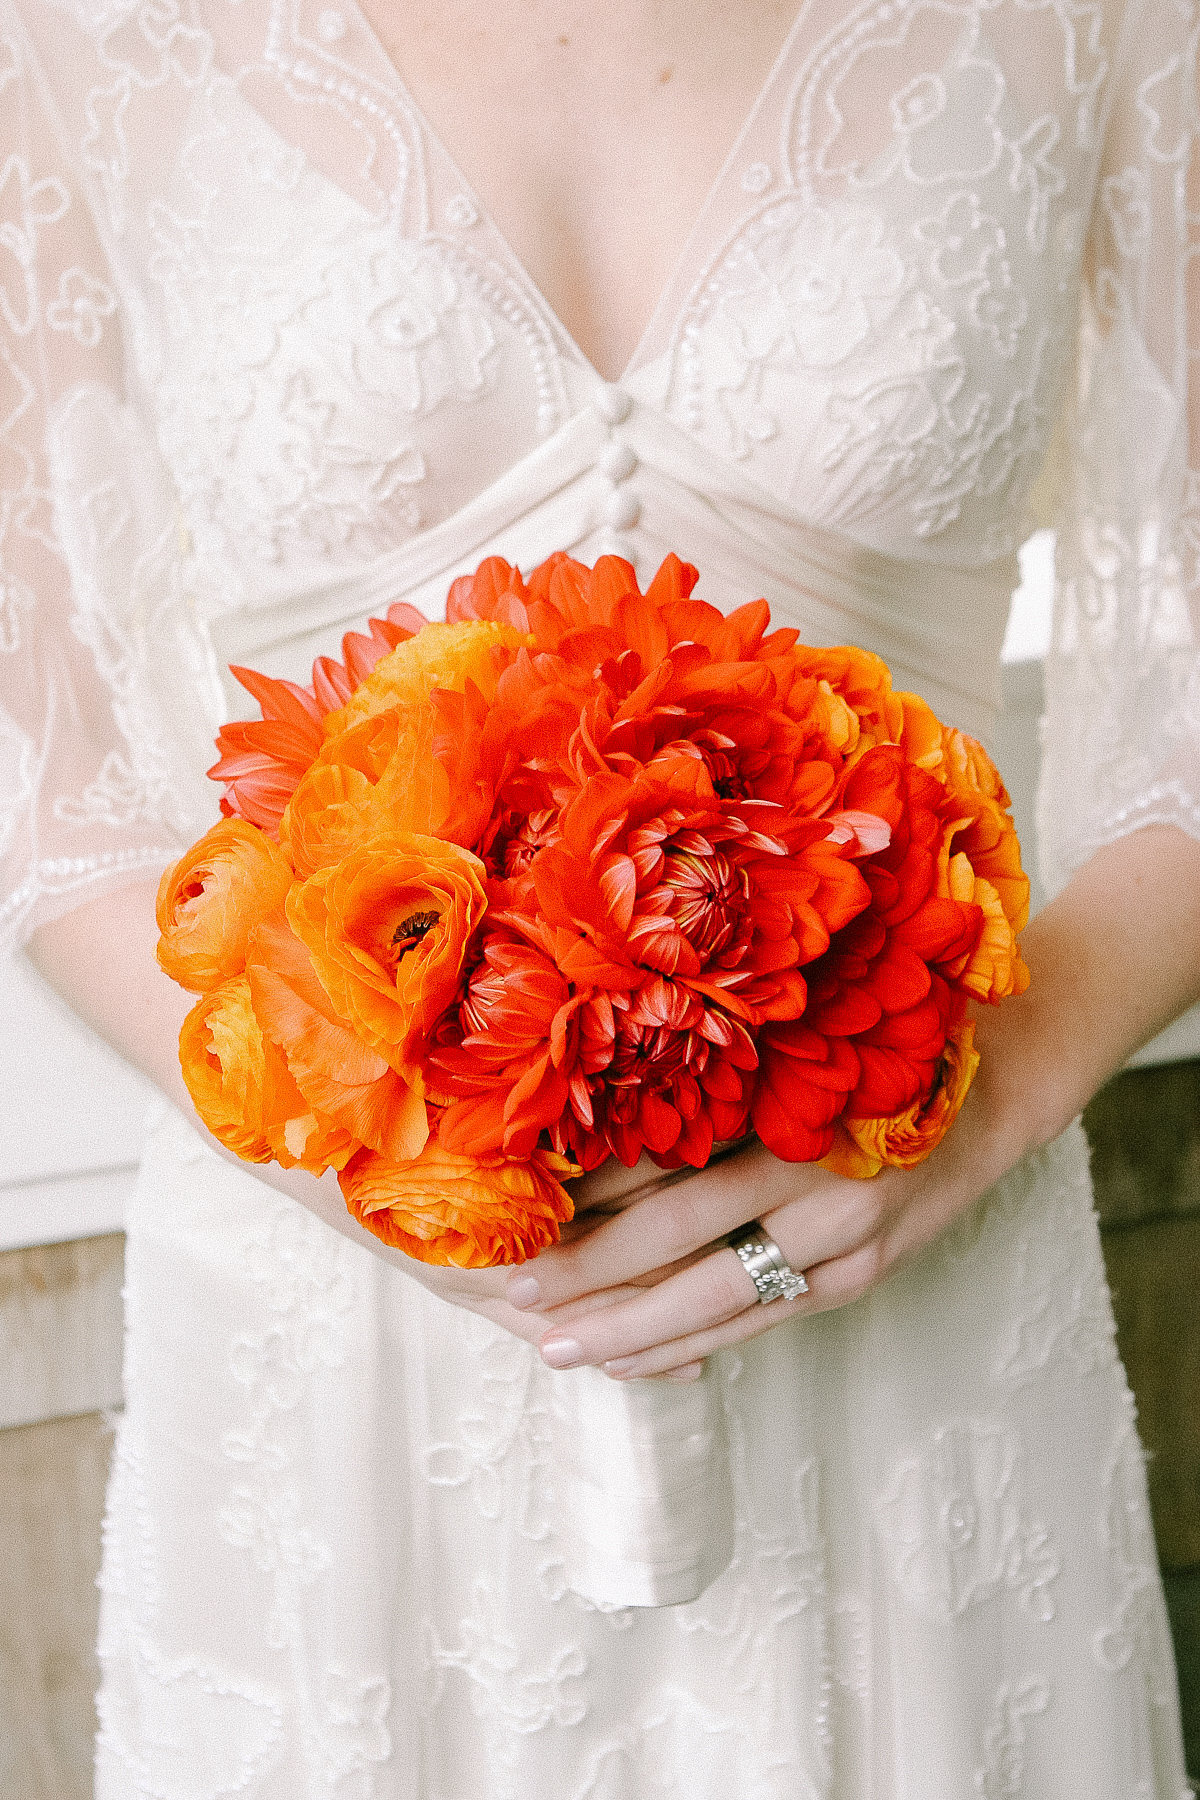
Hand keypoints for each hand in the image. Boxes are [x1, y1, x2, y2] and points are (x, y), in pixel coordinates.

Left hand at [503, 823, 1199, 1376]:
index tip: (520, 1217)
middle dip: (591, 1275)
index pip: (670, 1170)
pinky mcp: (860, 1277)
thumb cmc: (879, 1036)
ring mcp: (844, 1242)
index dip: (591, 1199)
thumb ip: (715, 1070)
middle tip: (512, 1294)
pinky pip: (760, 1323)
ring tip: (556, 1348)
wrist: (1001, 1076)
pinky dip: (694, 1346)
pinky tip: (637, 1362)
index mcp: (792, 1110)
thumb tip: (596, 1098)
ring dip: (632, 1330)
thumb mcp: (801, 1033)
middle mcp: (819, 1183)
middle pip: (681, 1244)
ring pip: (718, 1301)